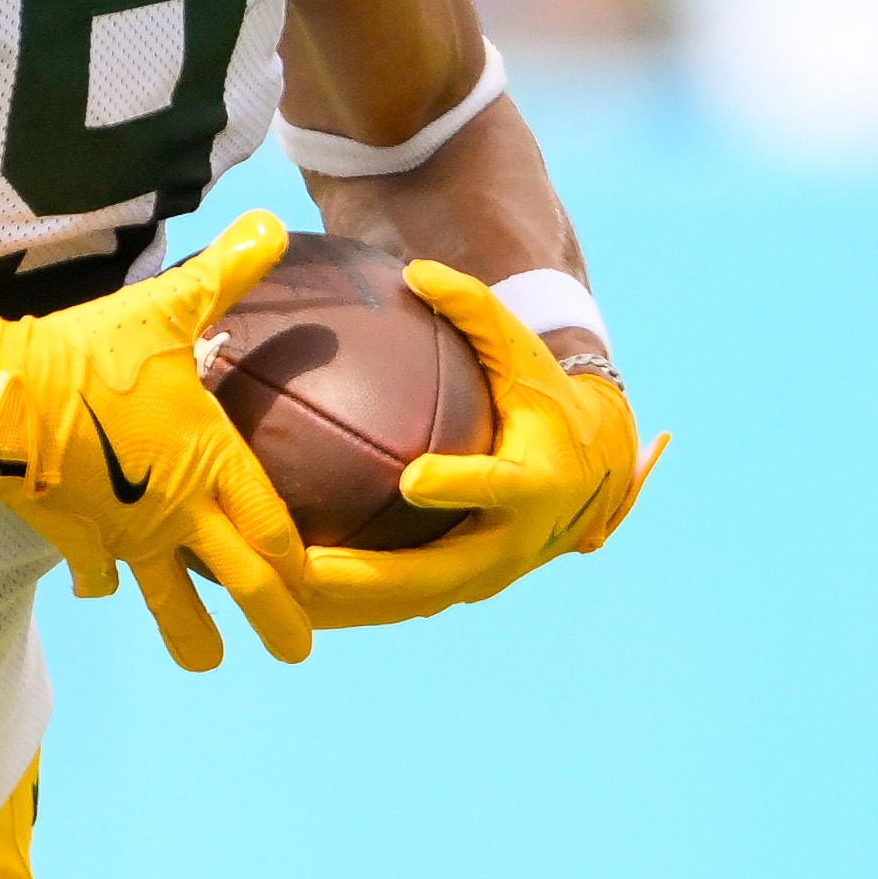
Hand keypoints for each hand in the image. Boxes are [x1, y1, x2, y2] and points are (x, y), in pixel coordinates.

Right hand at [0, 212, 312, 671]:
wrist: (2, 397)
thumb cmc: (93, 352)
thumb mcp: (168, 306)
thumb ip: (227, 273)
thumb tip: (271, 222)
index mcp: (209, 464)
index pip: (272, 529)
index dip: (300, 565)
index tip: (325, 593)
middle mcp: (175, 512)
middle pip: (239, 582)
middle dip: (275, 621)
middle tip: (298, 654)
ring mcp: (124, 533)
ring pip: (166, 598)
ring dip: (190, 631)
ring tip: (207, 661)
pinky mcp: (74, 538)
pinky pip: (96, 571)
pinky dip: (104, 580)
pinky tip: (106, 588)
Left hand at [294, 264, 667, 630]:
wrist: (594, 473)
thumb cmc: (548, 400)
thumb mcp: (523, 353)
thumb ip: (476, 310)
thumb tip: (416, 269)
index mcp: (535, 480)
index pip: (495, 486)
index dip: (458, 486)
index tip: (412, 480)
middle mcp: (513, 540)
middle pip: (439, 571)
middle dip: (372, 579)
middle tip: (307, 568)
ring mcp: (489, 573)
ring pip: (413, 601)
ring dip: (350, 607)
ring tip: (283, 598)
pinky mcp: (466, 589)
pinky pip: (405, 604)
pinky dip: (355, 608)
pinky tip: (294, 598)